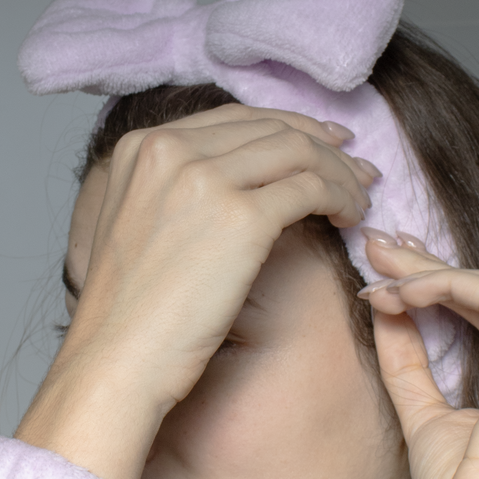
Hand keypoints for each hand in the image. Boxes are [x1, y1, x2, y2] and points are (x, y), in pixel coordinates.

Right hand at [69, 104, 378, 414]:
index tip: (324, 142)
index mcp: (141, 147)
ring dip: (339, 172)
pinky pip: (310, 189)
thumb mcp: (135, 228)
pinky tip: (350, 218)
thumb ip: (172, 192)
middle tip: (358, 168)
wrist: (117, 359)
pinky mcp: (241, 218)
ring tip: (361, 198)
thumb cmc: (129, 317)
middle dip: (324, 147)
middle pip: (271, 129)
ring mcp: (206, 180)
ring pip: (298, 152)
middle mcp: (170, 150)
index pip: (233, 119)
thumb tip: (236, 185)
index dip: (288, 126)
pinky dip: (339, 197)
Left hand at [361, 234, 478, 478]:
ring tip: (378, 270)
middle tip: (379, 247)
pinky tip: (402, 291)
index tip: (393, 274)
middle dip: (431, 266)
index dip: (444, 285)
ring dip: (429, 273)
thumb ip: (411, 366)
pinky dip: (443, 286)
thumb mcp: (429, 420)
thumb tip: (386, 314)